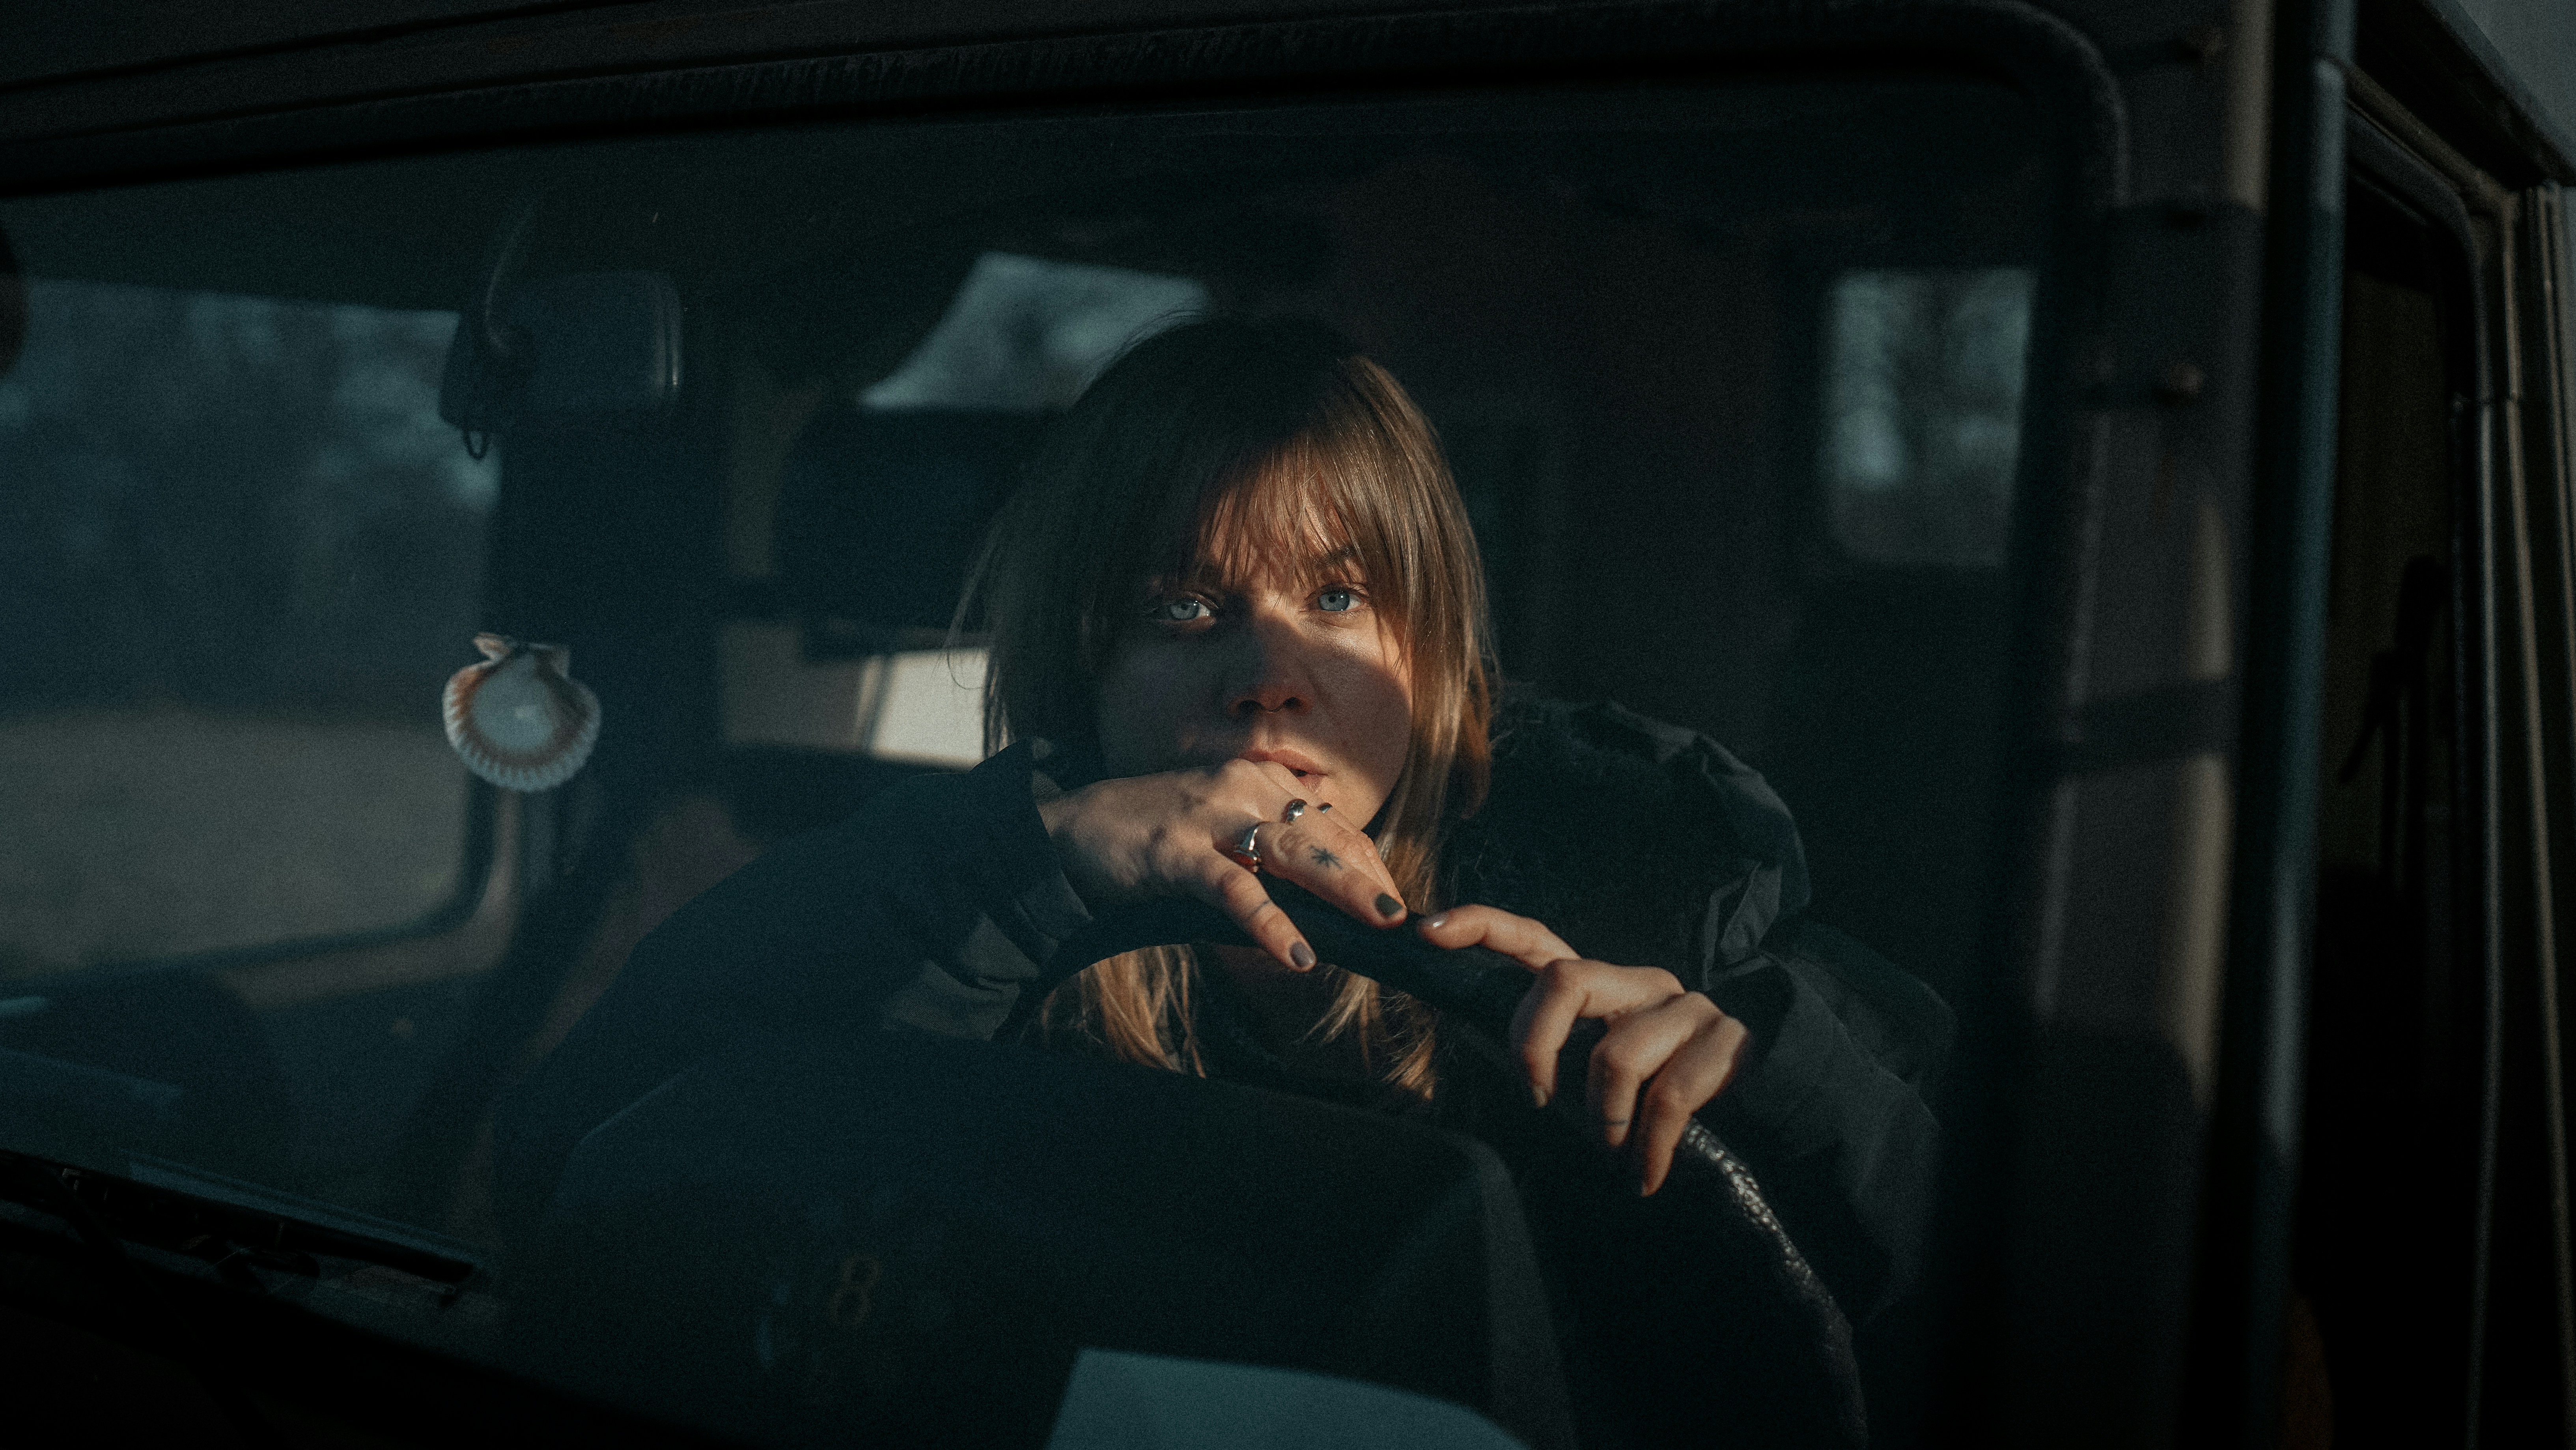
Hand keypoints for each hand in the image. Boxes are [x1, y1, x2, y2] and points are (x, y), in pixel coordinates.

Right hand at [1037, 759, 1409, 971]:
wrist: (1074, 829)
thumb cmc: (1154, 834)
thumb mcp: (1221, 830)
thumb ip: (1269, 848)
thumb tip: (1325, 887)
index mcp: (1258, 782)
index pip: (1331, 822)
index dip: (1369, 861)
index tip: (1396, 899)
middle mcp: (1243, 788)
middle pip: (1324, 834)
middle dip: (1370, 876)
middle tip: (1405, 917)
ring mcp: (1210, 817)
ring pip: (1293, 852)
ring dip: (1342, 889)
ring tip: (1380, 922)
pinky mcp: (1177, 851)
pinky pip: (1234, 889)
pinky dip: (1268, 923)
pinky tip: (1295, 953)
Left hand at [1415, 905, 1749, 1194]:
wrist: (1762, 1098)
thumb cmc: (1659, 1092)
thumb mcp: (1598, 1070)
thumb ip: (1556, 1059)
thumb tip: (1496, 1067)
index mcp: (1599, 983)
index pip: (1534, 939)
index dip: (1481, 926)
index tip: (1428, 930)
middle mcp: (1637, 982)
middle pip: (1564, 981)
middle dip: (1533, 1045)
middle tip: (1538, 1099)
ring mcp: (1683, 1007)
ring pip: (1617, 1053)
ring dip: (1603, 1117)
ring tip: (1611, 1154)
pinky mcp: (1723, 1042)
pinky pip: (1669, 1098)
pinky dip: (1648, 1148)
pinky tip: (1644, 1175)